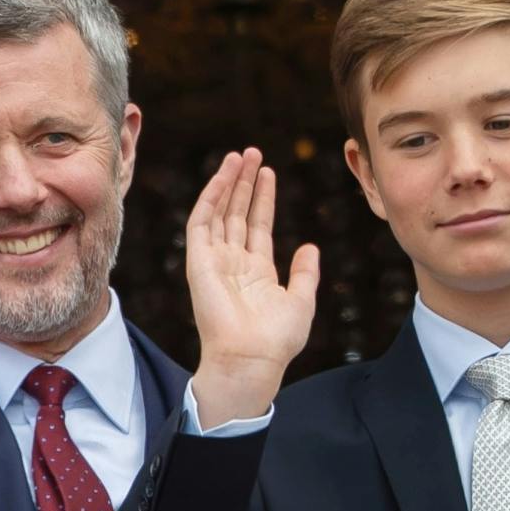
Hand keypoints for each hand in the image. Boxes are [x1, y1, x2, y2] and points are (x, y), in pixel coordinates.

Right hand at [181, 150, 320, 426]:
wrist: (251, 358)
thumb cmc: (276, 340)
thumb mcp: (301, 301)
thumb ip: (305, 273)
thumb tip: (310, 246)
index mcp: (256, 273)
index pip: (258, 225)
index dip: (263, 198)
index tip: (269, 173)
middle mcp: (232, 263)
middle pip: (237, 213)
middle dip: (245, 183)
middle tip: (253, 153)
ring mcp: (214, 261)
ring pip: (219, 212)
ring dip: (228, 183)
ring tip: (241, 155)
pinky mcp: (199, 261)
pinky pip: (202, 221)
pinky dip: (212, 196)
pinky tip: (224, 175)